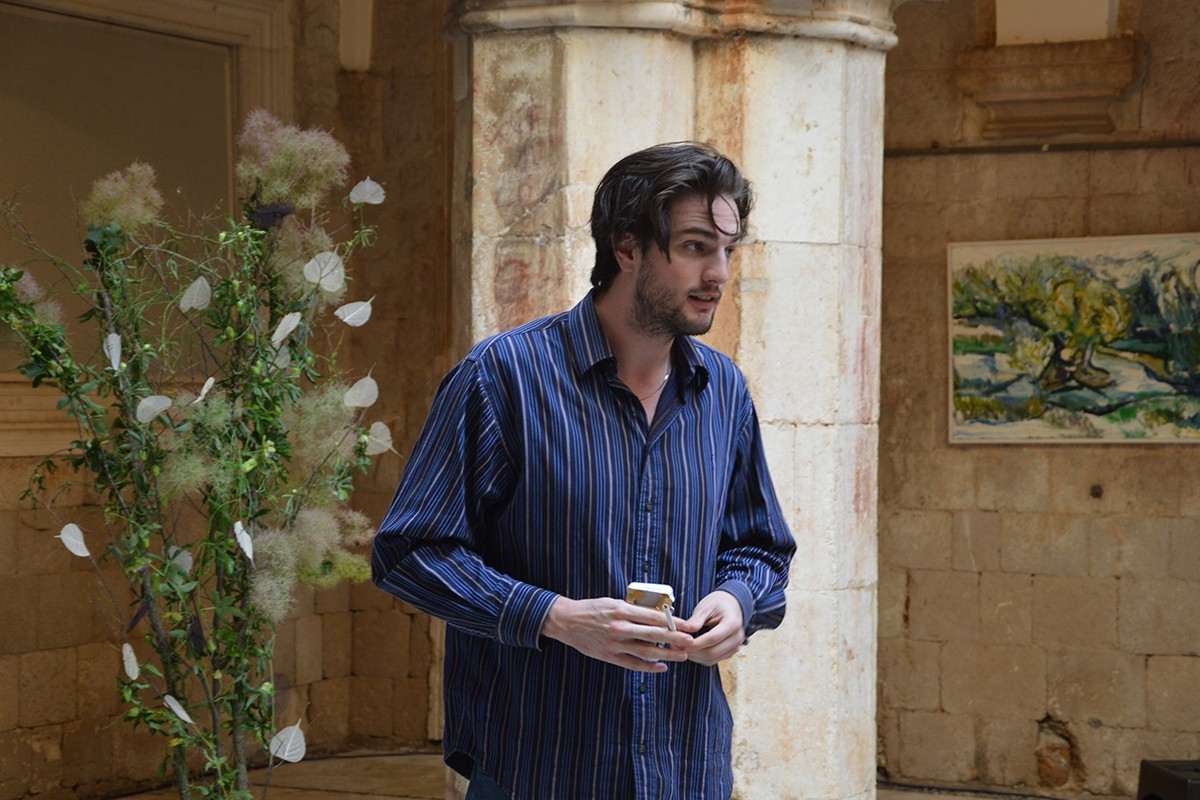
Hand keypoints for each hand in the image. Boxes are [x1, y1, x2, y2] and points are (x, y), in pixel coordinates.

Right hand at [541, 596, 694, 671]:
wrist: (567, 621)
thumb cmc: (592, 609)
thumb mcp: (613, 602)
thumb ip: (633, 610)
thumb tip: (657, 616)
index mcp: (622, 610)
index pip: (654, 617)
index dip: (674, 622)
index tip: (688, 625)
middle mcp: (620, 627)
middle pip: (654, 635)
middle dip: (676, 639)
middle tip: (692, 641)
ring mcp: (615, 644)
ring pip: (647, 652)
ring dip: (667, 655)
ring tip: (682, 656)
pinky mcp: (610, 656)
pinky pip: (634, 664)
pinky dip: (649, 667)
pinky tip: (662, 667)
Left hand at [683, 590, 744, 665]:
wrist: (731, 605)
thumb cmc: (719, 604)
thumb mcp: (706, 606)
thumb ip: (696, 620)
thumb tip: (684, 631)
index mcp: (732, 624)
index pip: (711, 639)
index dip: (694, 643)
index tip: (679, 642)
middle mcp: (736, 638)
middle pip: (712, 653)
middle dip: (692, 652)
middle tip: (676, 646)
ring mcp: (735, 647)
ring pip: (711, 659)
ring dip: (694, 656)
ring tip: (680, 647)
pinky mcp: (729, 652)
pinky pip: (712, 660)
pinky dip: (699, 657)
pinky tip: (690, 649)